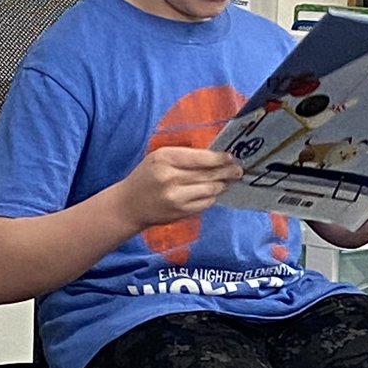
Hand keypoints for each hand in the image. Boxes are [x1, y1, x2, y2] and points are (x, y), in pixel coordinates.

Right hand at [115, 146, 242, 229]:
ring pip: (210, 189)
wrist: (129, 205)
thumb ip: (184, 156)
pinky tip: (214, 192)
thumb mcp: (159, 157)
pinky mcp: (180, 212)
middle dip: (227, 172)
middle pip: (208, 174)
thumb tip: (215, 157)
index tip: (231, 157)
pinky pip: (205, 203)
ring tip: (228, 181)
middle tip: (238, 170)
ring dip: (222, 185)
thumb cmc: (147, 177)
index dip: (219, 158)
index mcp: (165, 159)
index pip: (200, 158)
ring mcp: (176, 197)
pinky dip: (212, 197)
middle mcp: (171, 178)